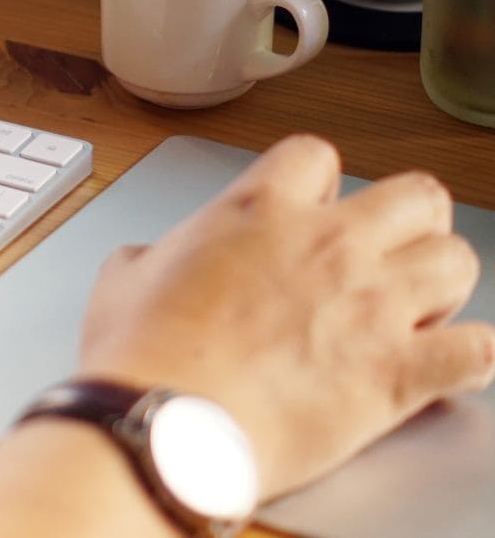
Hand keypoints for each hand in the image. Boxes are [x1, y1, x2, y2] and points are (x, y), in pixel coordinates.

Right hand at [79, 134, 494, 499]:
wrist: (165, 427)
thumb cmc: (142, 357)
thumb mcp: (122, 280)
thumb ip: (154, 256)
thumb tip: (151, 262)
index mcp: (259, 211)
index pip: (317, 155)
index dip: (316, 181)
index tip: (310, 207)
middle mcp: (329, 244)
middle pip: (417, 196)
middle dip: (409, 222)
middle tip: (387, 252)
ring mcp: (373, 306)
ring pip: (459, 261)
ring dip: (442, 284)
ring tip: (417, 309)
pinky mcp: (400, 373)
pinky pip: (478, 351)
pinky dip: (468, 358)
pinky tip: (445, 366)